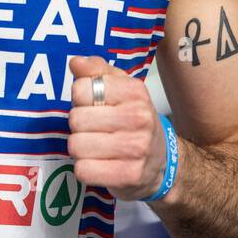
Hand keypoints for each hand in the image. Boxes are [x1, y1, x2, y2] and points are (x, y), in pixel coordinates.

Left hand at [67, 55, 167, 200]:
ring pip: (76, 145)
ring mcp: (135, 148)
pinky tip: (100, 165)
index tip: (94, 106)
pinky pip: (83, 170)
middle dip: (79, 127)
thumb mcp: (121, 89)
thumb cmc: (133, 121)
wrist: (162, 161)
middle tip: (96, 130)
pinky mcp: (128, 175)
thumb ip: (97, 71)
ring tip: (97, 148)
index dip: (80, 99)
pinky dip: (85, 169)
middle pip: (76, 119)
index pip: (81, 89)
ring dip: (81, 149)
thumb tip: (75, 62)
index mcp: (135, 92)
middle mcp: (138, 118)